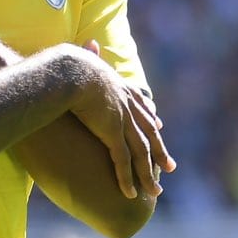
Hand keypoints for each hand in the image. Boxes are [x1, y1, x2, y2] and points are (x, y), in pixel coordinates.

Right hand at [70, 40, 175, 200]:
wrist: (71, 69)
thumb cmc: (68, 63)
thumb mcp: (82, 57)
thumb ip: (87, 54)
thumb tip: (89, 43)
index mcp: (120, 87)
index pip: (141, 106)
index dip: (150, 118)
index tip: (159, 127)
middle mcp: (127, 105)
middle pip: (148, 133)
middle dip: (160, 151)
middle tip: (169, 167)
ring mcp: (123, 120)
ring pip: (141, 152)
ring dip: (148, 174)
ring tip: (156, 192)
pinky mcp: (112, 132)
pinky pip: (123, 161)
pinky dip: (127, 178)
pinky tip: (132, 193)